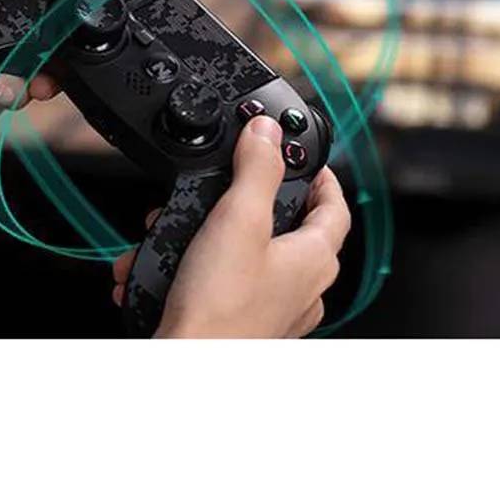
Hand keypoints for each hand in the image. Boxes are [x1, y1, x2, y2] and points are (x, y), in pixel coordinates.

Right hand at [112, 116, 350, 337]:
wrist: (187, 367)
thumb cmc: (221, 309)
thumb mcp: (238, 220)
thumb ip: (256, 169)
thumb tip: (266, 132)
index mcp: (314, 259)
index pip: (335, 206)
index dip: (323, 176)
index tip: (306, 159)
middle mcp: (302, 288)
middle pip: (285, 228)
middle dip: (243, 204)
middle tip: (224, 189)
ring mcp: (273, 310)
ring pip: (245, 256)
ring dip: (207, 238)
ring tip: (175, 232)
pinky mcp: (242, 324)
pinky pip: (221, 284)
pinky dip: (194, 270)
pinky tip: (164, 268)